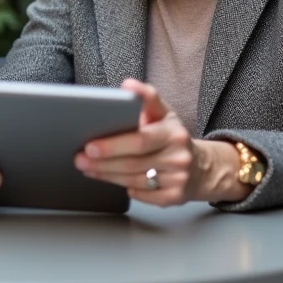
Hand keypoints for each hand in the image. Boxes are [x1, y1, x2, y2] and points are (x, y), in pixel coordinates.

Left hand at [74, 79, 251, 205]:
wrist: (201, 167)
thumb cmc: (172, 136)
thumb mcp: (163, 113)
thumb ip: (146, 97)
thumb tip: (127, 85)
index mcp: (173, 132)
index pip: (140, 140)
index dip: (113, 144)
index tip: (90, 146)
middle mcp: (178, 156)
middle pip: (133, 163)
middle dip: (103, 163)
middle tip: (80, 159)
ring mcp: (178, 179)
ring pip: (134, 180)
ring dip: (107, 175)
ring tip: (88, 168)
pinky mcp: (175, 197)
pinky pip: (143, 195)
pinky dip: (127, 188)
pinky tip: (113, 180)